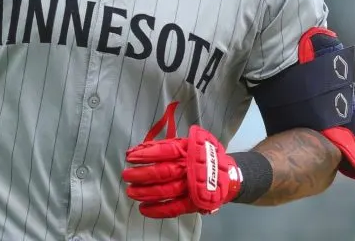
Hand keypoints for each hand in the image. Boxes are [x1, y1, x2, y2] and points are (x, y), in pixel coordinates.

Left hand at [122, 125, 242, 218]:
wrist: (228, 174)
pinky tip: (143, 209)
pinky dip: (158, 210)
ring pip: (166, 191)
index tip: (130, 157)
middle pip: (163, 172)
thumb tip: (137, 150)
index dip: (147, 154)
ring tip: (131, 192)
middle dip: (142, 174)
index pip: (166, 151)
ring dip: (146, 192)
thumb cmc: (201, 156)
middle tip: (126, 175)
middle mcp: (190, 168)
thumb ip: (165, 146)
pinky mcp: (193, 203)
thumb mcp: (188, 143)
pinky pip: (174, 208)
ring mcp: (192, 187)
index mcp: (188, 150)